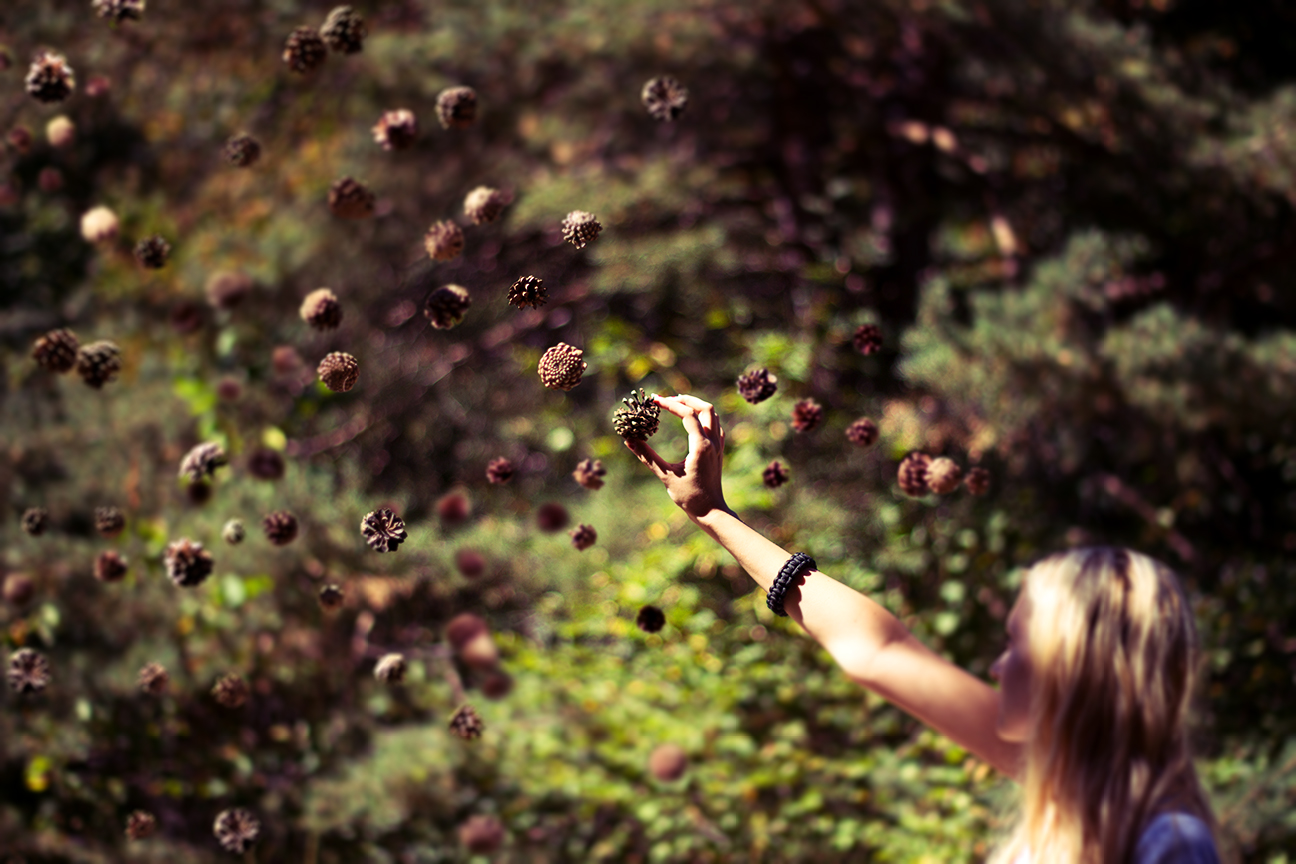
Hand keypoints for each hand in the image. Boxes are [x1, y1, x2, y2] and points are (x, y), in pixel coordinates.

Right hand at [625, 394, 729, 522]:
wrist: (711, 511)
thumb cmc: (688, 496)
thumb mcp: (665, 475)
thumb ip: (647, 456)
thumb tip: (629, 441)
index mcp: (700, 446)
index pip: (687, 414)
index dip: (670, 404)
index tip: (655, 400)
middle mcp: (712, 442)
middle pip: (705, 408)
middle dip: (686, 399)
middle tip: (667, 399)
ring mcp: (718, 446)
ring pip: (712, 415)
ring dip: (696, 406)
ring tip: (678, 405)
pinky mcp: (719, 451)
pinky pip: (715, 426)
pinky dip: (704, 417)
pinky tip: (692, 421)